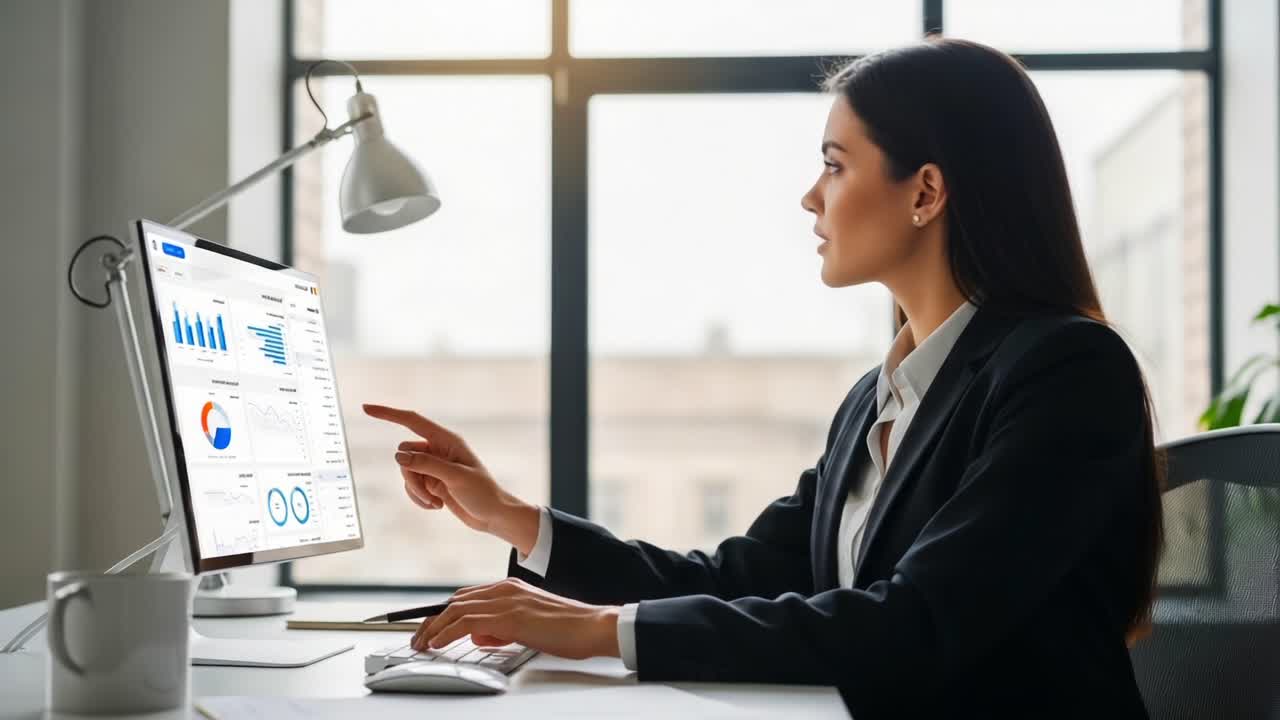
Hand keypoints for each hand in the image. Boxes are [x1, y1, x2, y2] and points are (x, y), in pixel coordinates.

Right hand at [362, 404, 540, 554]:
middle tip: (431, 493)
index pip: (411, 421)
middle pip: (404, 454)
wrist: (493, 516)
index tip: (366, 408)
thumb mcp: (455, 477)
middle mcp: (438, 450)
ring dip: (416, 491)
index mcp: (447, 440)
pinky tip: (437, 506)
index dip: (388, 414)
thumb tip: (398, 455)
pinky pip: (411, 486)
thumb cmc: (483, 493)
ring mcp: (433, 466)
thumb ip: (426, 464)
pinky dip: (418, 498)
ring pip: (406, 472)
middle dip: (412, 477)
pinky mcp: (431, 482)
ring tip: (436, 502)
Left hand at [412, 578, 620, 660]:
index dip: (445, 611)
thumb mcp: (528, 627)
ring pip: (456, 610)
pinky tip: (437, 643)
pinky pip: (466, 623)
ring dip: (434, 628)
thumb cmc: (567, 629)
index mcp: (511, 588)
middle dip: (433, 620)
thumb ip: (502, 628)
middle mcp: (505, 589)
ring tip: (421, 643)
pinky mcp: (508, 617)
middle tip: (419, 637)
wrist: (591, 626)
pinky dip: (447, 633)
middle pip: (456, 601)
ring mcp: (506, 600)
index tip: (430, 625)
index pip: (467, 597)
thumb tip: (480, 637)